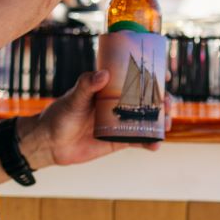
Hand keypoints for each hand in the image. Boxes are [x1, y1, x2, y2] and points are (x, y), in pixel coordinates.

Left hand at [20, 69, 155, 168]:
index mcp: (110, 88)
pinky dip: (150, 142)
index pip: (136, 77)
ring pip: (149, 119)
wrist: (50, 144)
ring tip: (167, 124)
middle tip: (168, 103)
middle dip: (164, 100)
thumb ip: (87, 86)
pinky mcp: (120, 140)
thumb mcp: (74, 98)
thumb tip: (104, 74)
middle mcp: (120, 103)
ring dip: (162, 120)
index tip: (165, 74)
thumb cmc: (59, 115)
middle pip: (149, 99)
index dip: (154, 74)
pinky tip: (156, 145)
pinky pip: (139, 140)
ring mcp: (122, 122)